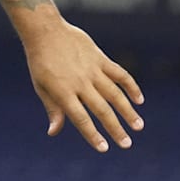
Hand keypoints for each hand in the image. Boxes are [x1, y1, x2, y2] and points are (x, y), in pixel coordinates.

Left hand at [23, 21, 143, 151]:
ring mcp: (91, 70)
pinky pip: (119, 74)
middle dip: (115, 129)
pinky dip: (131, 86)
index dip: (92, 135)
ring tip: (138, 126)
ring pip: (114, 94)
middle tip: (127, 144)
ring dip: (128, 111)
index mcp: (62, 91)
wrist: (45, 31)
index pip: (80, 118)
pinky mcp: (100, 58)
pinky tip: (139, 99)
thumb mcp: (41, 86)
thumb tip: (53, 132)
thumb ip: (52, 109)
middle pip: (101, 109)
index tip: (104, 148)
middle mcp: (79, 82)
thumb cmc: (40, 62)